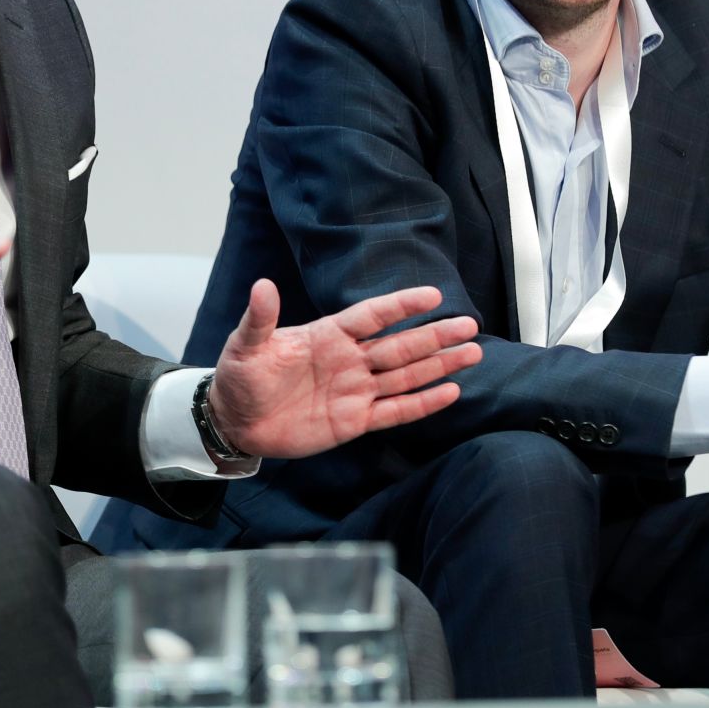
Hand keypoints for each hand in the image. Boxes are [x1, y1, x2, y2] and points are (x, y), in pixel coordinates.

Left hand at [204, 279, 481, 458]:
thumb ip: (261, 319)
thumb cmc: (240, 378)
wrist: (236, 422)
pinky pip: (395, 411)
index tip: (433, 295)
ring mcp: (355, 391)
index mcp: (328, 336)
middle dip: (434, 336)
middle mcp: (349, 360)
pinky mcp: (354, 421)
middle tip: (468, 325)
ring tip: (472, 353)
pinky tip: (450, 392)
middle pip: (400, 346)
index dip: (401, 306)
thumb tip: (262, 285)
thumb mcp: (245, 346)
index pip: (372, 316)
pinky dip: (422, 403)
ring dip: (438, 365)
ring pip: (405, 375)